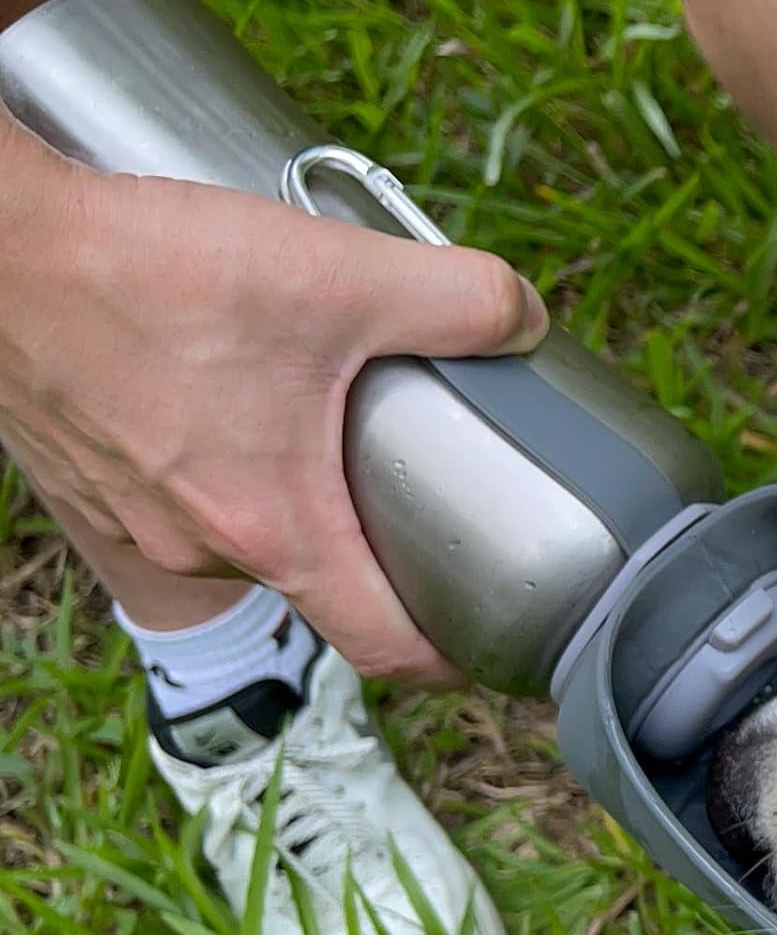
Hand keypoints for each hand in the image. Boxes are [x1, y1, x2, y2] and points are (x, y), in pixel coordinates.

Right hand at [0, 119, 547, 684]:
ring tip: (314, 417)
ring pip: (245, 533)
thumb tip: (524, 319)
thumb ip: (455, 302)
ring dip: (288, 491)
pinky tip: (229, 394)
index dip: (446, 662)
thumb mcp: (336, 280)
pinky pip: (181, 497)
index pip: (383, 648)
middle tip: (408, 477)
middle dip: (368, 538)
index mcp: (274, 531)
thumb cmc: (150, 272)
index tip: (481, 649)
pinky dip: (221, 465)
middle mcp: (200, 550)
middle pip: (318, 579)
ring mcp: (137, 522)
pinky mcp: (93, 481)